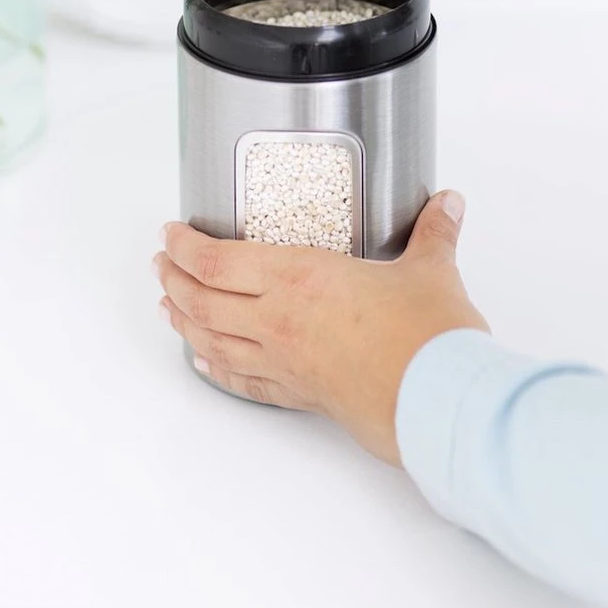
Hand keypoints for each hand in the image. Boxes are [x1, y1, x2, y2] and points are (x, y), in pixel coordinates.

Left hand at [153, 191, 487, 465]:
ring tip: (167, 306)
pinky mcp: (300, 394)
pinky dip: (217, 368)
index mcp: (300, 278)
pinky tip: (206, 363)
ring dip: (183, 320)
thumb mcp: (431, 270)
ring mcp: (285, 361)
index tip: (171, 234)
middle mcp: (280, 320)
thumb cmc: (427, 340)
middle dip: (174, 279)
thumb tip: (446, 205)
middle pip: (203, 300)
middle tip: (161, 264)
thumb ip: (434, 232)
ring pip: (213, 340)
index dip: (184, 247)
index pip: (217, 260)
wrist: (438, 402)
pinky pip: (244, 380)